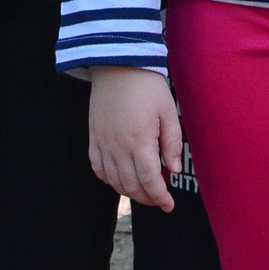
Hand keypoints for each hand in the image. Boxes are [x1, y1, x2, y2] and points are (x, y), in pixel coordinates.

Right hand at [87, 66, 180, 211]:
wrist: (118, 64)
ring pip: (113, 181)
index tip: (169, 205)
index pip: (149, 181)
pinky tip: (120, 178)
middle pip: (131, 186)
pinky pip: (97, 168)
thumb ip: (171, 143)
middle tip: (160, 199)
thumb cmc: (147, 86)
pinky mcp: (93, 137)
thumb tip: (174, 170)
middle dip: (147, 198)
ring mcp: (103, 143)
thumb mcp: (168, 111)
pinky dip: (108, 179)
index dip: (160, 198)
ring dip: (130, 192)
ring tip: (143, 190)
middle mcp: (118, 147)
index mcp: (140, 141)